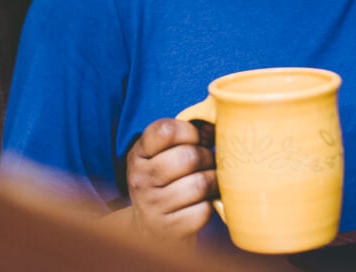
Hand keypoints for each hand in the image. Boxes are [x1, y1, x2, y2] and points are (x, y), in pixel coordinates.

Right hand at [123, 118, 217, 242]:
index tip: (197, 139)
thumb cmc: (164, 185)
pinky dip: (210, 206)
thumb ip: (183, 138)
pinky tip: (205, 204)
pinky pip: (202, 211)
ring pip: (199, 184)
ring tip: (212, 182)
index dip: (189, 131)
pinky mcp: (169, 229)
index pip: (165, 130)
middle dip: (208, 157)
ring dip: (213, 182)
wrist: (149, 232)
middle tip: (209, 163)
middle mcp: (141, 179)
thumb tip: (217, 123)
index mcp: (138, 154)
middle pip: (188, 156)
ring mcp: (153, 206)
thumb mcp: (161, 158)